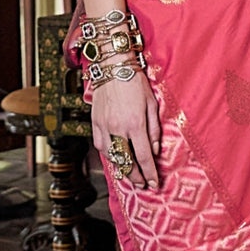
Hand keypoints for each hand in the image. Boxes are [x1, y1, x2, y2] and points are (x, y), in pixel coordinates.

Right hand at [91, 70, 161, 188]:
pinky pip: (100, 145)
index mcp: (135, 124)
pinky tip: (115, 158)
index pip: (144, 156)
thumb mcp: (152, 104)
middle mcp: (118, 128)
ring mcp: (103, 125)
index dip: (150, 173)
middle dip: (135, 176)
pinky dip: (108, 155)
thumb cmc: (135, 82)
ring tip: (129, 175)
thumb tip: (154, 150)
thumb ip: (153, 130)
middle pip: (126, 161)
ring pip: (111, 156)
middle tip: (142, 184)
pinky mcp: (94, 121)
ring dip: (120, 169)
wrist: (113, 65)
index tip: (154, 184)